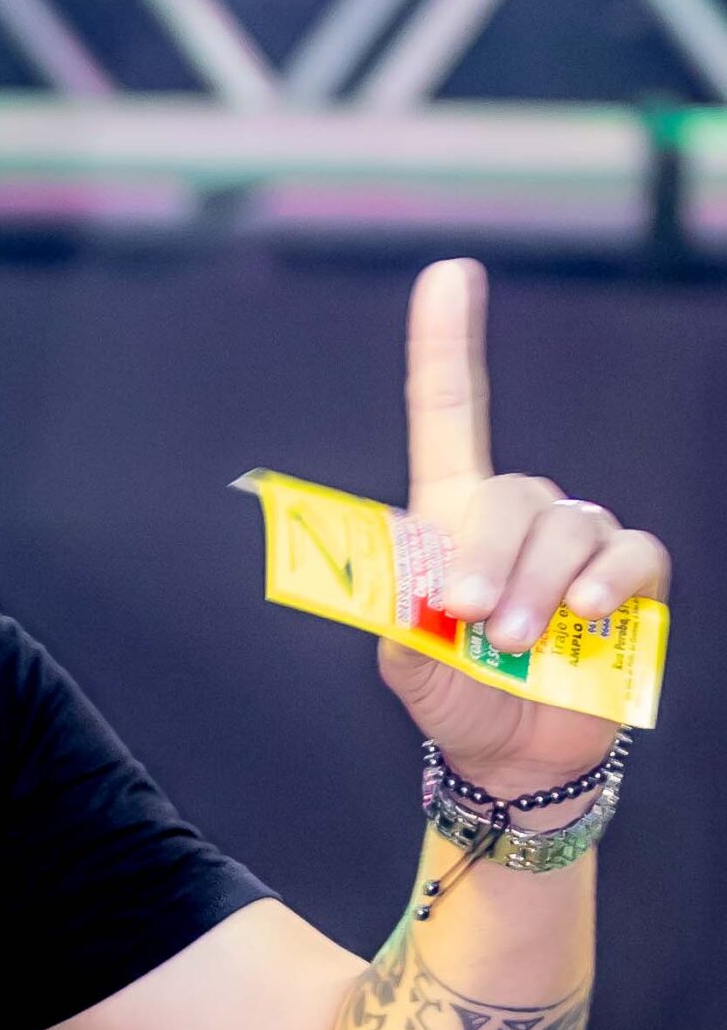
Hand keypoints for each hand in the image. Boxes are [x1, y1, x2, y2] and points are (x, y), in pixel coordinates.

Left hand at [381, 257, 670, 797]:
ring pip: (566, 528)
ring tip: (520, 641)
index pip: (449, 413)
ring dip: (540, 587)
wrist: (511, 756)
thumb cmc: (455, 694)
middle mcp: (517, 514)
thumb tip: (405, 566)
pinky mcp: (631, 576)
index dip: (447, 343)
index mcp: (454, 514)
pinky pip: (629, 554)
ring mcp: (577, 541)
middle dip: (488, 556)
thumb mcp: (409, 660)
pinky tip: (587, 613)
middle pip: (509, 494)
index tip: (450, 273)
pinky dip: (608, 582)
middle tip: (475, 617)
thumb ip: (398, 614)